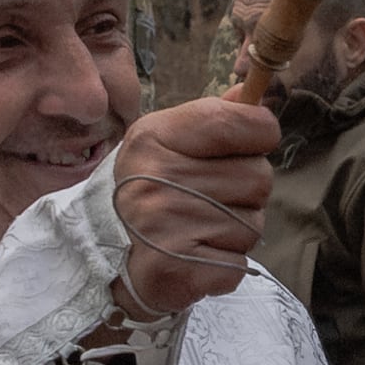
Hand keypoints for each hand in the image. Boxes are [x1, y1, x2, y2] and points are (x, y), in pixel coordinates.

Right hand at [109, 91, 276, 314]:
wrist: (105, 255)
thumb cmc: (151, 189)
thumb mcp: (168, 140)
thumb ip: (215, 118)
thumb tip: (252, 92)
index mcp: (154, 138)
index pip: (239, 122)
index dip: (259, 132)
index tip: (249, 144)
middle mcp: (157, 179)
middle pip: (259, 176)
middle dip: (246, 190)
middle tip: (212, 198)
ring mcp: (166, 229)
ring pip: (253, 223)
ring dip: (237, 229)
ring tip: (201, 228)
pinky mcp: (178, 272)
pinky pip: (240, 262)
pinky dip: (227, 263)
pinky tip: (198, 255)